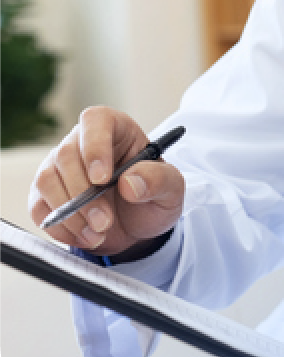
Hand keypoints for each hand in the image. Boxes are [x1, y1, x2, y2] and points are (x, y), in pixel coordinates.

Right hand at [28, 106, 184, 257]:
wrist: (137, 224)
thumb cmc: (153, 195)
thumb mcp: (172, 189)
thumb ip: (159, 180)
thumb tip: (129, 183)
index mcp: (116, 128)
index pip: (96, 121)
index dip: (95, 147)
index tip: (102, 179)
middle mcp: (83, 141)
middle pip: (67, 154)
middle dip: (85, 195)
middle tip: (105, 222)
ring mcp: (59, 165)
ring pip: (47, 180)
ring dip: (71, 213)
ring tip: (98, 232)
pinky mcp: (45, 192)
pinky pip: (39, 206)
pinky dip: (59, 227)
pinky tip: (84, 236)